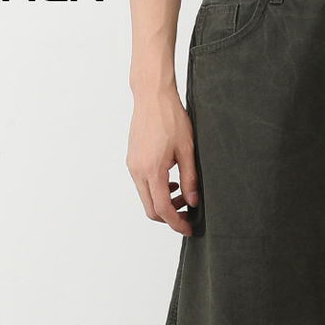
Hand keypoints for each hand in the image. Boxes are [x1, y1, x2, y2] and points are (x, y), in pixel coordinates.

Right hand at [126, 88, 198, 235]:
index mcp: (152, 170)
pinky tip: (172, 182)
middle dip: (170, 217)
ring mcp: (132, 166)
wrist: (152, 96)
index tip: (188, 229)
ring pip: (146, 198)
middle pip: (151, 209)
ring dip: (164, 203)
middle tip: (188, 215)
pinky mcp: (132, 160)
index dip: (176, 223)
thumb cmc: (171, 118)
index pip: (162, 209)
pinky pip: (142, 186)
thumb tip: (193, 202)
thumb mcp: (188, 150)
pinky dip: (157, 191)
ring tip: (183, 195)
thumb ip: (190, 179)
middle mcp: (138, 170)